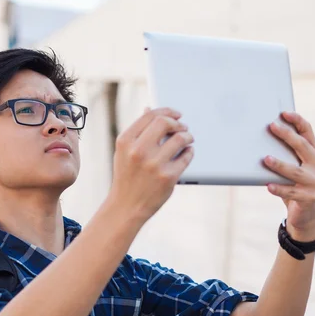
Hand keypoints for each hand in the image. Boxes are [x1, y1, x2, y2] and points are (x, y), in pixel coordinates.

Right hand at [108, 107, 193, 223]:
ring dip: (187, 136)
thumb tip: (149, 109)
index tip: (176, 114)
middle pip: (165, 122)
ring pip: (180, 138)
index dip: (167, 111)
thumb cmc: (127, 176)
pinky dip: (189, 152)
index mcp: (125, 141)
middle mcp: (138, 150)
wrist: (126, 206)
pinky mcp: (168, 176)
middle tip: (182, 127)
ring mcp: (154, 164)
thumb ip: (137, 132)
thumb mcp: (125, 152)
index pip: (150, 115)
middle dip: (178, 123)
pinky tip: (186, 153)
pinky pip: (187, 156)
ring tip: (187, 139)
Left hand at [263, 112, 314, 240]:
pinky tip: (268, 185)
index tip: (283, 113)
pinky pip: (291, 192)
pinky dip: (279, 188)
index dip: (297, 122)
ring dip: (279, 164)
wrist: (305, 216)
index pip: (308, 134)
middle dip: (287, 135)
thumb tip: (260, 139)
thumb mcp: (293, 169)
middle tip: (271, 126)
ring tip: (265, 159)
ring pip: (295, 171)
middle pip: (302, 147)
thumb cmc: (294, 187)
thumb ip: (286, 156)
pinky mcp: (310, 198)